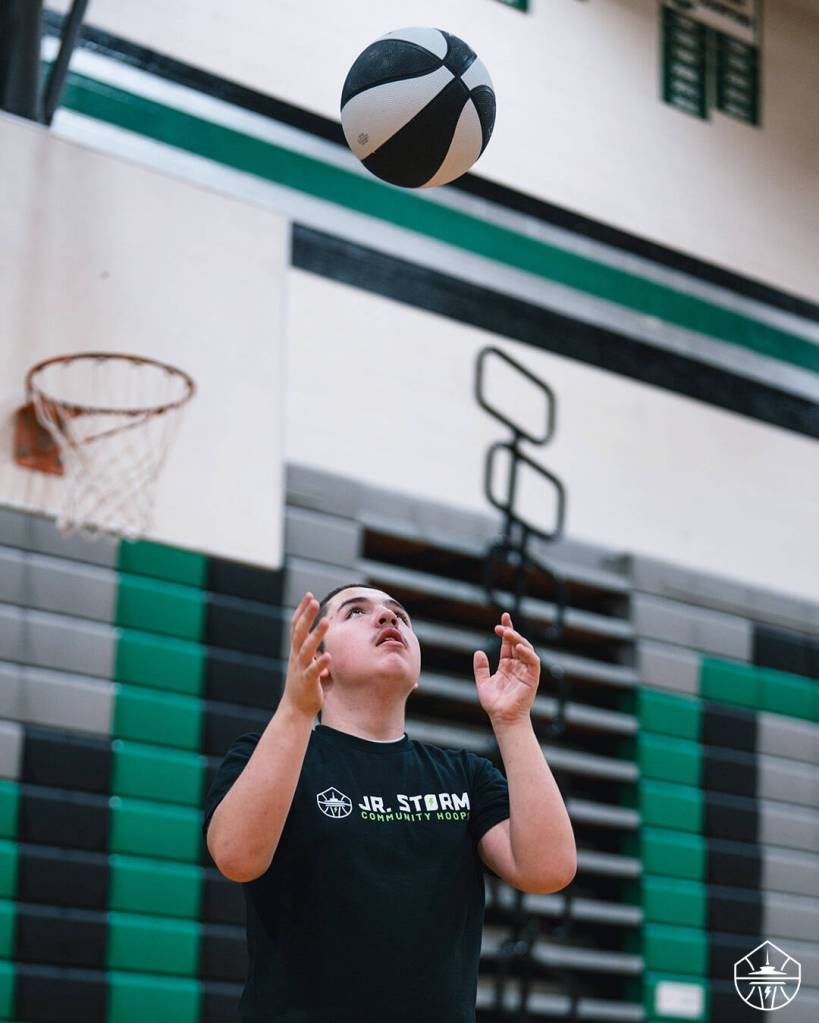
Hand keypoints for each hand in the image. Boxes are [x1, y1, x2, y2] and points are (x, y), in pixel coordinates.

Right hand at [281, 593, 332, 717]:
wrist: (295, 709)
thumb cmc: (304, 685)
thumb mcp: (307, 664)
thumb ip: (314, 652)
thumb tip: (323, 644)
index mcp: (296, 651)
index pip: (296, 626)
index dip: (302, 611)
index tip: (309, 595)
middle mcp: (296, 657)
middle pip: (300, 633)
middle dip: (306, 617)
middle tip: (313, 601)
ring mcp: (300, 669)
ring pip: (307, 649)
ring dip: (316, 635)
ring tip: (326, 622)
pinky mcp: (307, 683)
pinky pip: (313, 672)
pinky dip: (320, 663)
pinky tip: (328, 656)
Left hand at [473, 612, 539, 724]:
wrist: (502, 718)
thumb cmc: (494, 703)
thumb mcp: (483, 683)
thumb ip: (481, 668)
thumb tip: (478, 652)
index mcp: (507, 665)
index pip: (508, 644)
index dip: (507, 630)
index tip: (504, 617)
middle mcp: (517, 665)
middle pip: (517, 643)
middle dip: (511, 632)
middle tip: (501, 626)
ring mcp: (526, 671)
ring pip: (526, 649)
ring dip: (518, 639)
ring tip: (507, 633)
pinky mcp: (532, 677)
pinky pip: (533, 662)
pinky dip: (527, 653)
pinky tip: (518, 647)